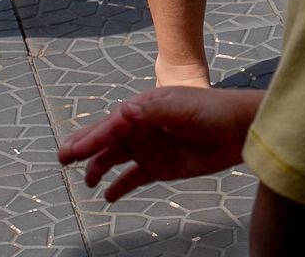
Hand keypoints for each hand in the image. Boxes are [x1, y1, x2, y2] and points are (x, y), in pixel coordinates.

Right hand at [57, 86, 261, 202]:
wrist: (240, 129)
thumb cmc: (213, 111)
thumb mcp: (183, 108)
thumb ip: (154, 110)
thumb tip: (124, 110)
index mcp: (145, 108)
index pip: (113, 124)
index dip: (94, 136)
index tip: (75, 151)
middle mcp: (142, 127)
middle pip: (107, 138)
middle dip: (85, 147)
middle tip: (64, 158)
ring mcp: (150, 147)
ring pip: (115, 158)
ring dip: (98, 167)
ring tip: (88, 180)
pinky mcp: (160, 165)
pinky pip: (133, 177)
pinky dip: (119, 186)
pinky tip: (108, 195)